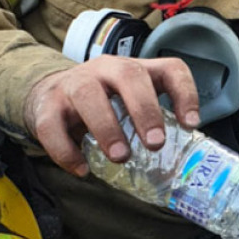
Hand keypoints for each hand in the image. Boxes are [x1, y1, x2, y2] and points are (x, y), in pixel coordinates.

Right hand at [23, 55, 200, 176]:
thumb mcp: (128, 104)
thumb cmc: (101, 104)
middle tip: (155, 144)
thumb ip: (149, 123)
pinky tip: (82, 169)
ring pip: (88, 95)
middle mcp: (106, 69)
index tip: (191, 125)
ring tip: (121, 157)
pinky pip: (53, 126)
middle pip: (129, 76)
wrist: (48, 96)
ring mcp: (74, 84)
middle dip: (145, 110)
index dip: (185, 94)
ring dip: (107, 128)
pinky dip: (67, 151)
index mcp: (135, 70)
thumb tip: (179, 164)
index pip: (169, 69)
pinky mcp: (47, 105)